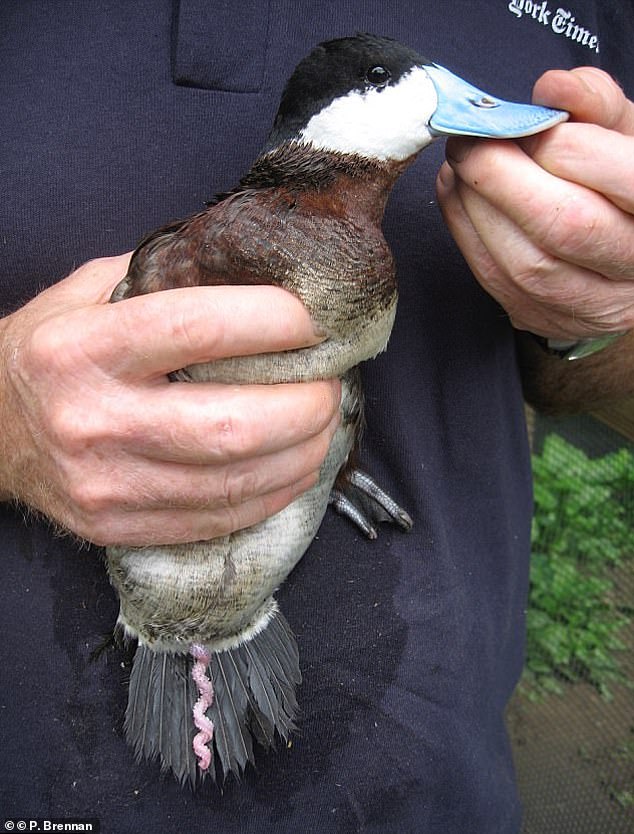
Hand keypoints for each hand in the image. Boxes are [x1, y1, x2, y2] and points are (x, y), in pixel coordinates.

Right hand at [0, 255, 339, 545]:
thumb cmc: (50, 352)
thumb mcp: (88, 295)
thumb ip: (165, 280)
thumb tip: (258, 278)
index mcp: (82, 349)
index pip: (195, 329)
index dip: (271, 321)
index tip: (314, 317)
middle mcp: (93, 422)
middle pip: (231, 425)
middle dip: (305, 403)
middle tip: (330, 380)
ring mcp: (108, 486)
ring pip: (236, 481)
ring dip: (303, 451)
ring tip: (323, 421)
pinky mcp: (121, 528)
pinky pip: (220, 519)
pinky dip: (275, 492)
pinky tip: (295, 465)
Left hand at [436, 67, 633, 339]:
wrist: (618, 257)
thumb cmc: (620, 184)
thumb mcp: (625, 134)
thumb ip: (595, 103)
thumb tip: (552, 87)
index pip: (624, 180)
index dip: (565, 148)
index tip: (527, 123)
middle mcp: (632, 266)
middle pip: (565, 227)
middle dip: (503, 176)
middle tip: (470, 140)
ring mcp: (587, 304)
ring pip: (523, 262)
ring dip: (475, 204)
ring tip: (463, 161)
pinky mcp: (540, 318)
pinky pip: (491, 278)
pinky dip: (464, 228)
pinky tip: (459, 192)